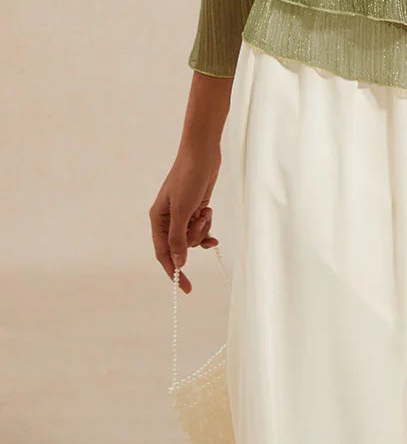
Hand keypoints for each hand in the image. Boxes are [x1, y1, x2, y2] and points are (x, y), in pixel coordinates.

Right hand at [149, 146, 221, 292]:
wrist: (202, 154)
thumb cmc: (188, 178)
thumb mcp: (182, 211)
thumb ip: (179, 238)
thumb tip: (178, 264)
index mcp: (157, 220)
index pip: (163, 254)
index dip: (174, 273)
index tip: (186, 289)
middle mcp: (168, 220)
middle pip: (181, 246)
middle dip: (194, 237)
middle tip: (200, 218)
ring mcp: (183, 214)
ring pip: (193, 237)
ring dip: (203, 228)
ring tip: (206, 210)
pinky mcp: (196, 209)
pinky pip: (201, 228)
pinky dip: (207, 226)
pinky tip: (211, 220)